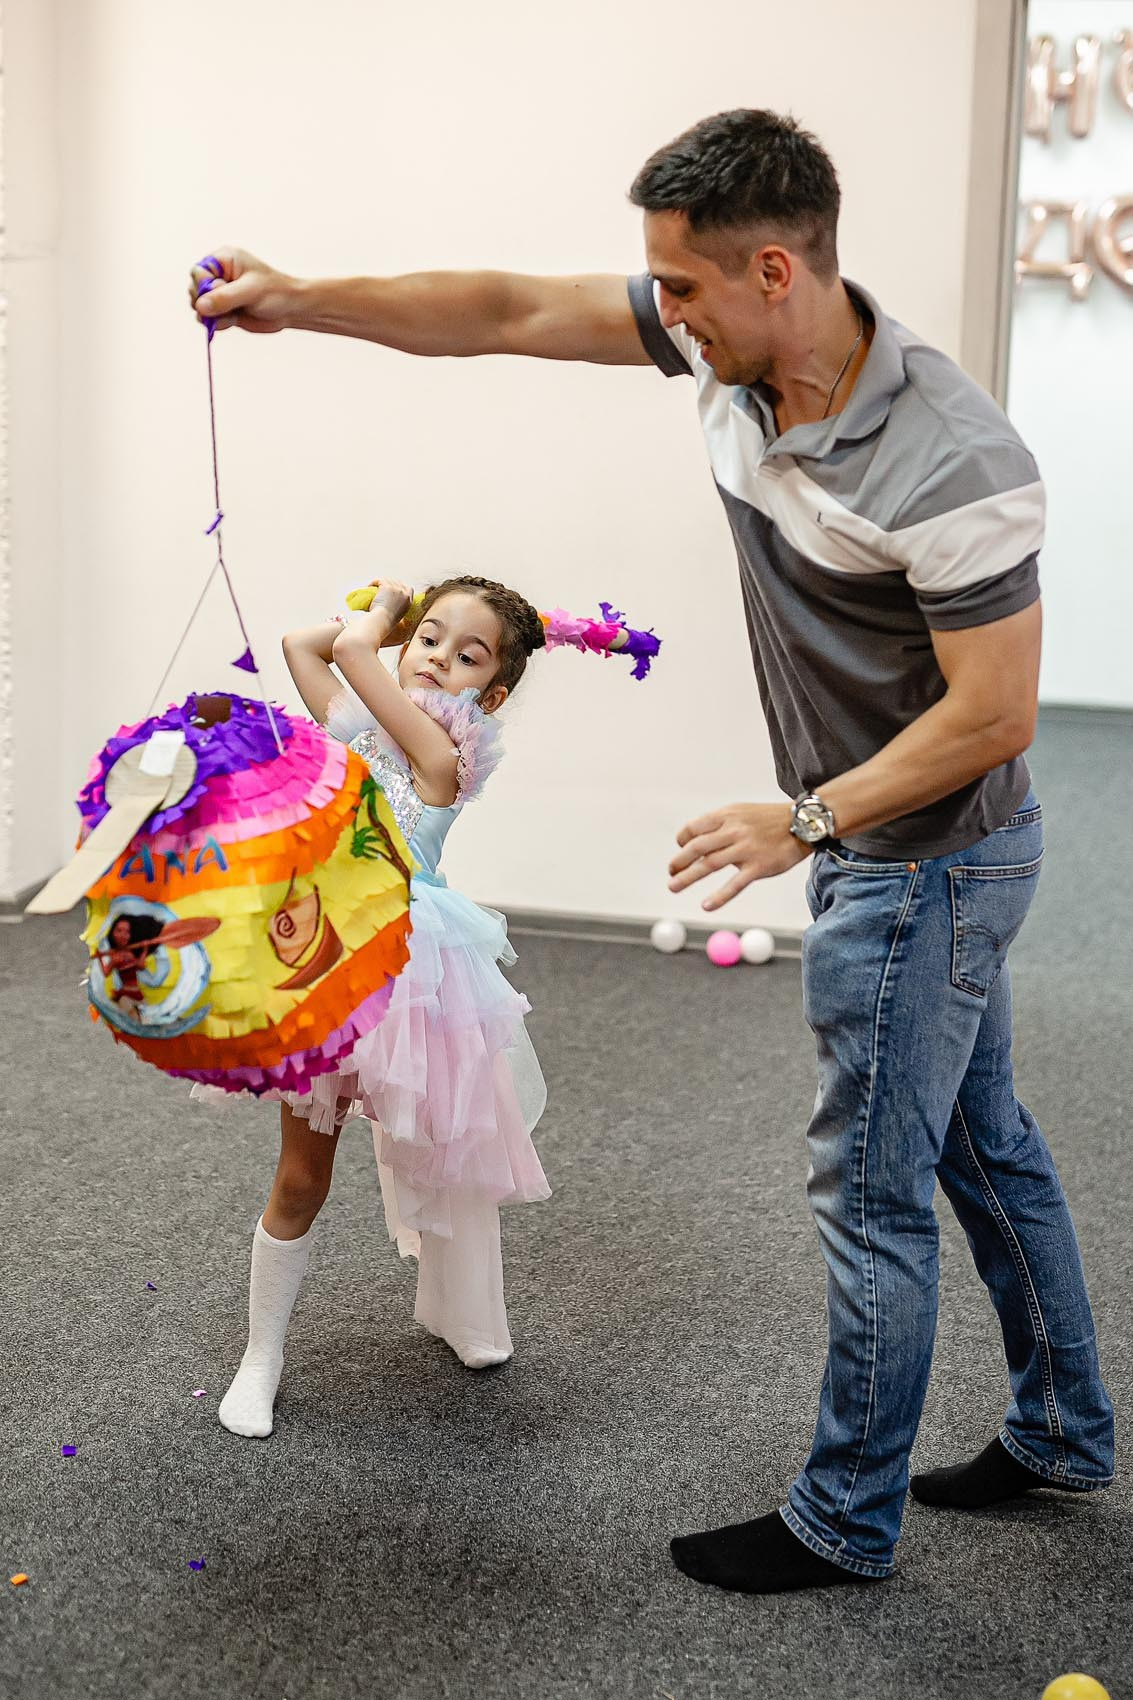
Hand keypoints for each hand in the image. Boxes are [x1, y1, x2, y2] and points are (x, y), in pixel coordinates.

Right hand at [188, 248, 299, 335]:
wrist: (291, 310)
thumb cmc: (275, 293)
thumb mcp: (250, 292)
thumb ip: (224, 298)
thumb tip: (200, 306)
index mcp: (223, 260)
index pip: (198, 272)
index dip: (203, 287)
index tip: (219, 295)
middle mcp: (219, 275)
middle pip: (194, 289)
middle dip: (207, 303)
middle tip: (229, 307)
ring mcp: (220, 294)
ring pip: (199, 306)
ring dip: (213, 315)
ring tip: (234, 313)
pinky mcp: (223, 310)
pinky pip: (209, 319)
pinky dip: (218, 324)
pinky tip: (235, 320)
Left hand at [367, 577, 414, 622]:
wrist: (382, 620)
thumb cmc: (387, 621)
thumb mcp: (399, 616)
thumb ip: (399, 608)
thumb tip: (394, 607)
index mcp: (408, 601)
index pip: (409, 588)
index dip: (401, 587)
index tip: (394, 588)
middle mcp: (404, 593)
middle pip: (397, 582)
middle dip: (390, 583)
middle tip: (382, 587)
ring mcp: (395, 588)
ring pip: (388, 580)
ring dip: (380, 583)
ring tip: (374, 587)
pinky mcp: (386, 586)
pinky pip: (379, 580)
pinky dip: (374, 582)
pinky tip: (370, 586)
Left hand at [668, 802, 809, 910]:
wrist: (803, 824)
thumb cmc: (769, 820)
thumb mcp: (741, 813)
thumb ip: (719, 826)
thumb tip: (696, 844)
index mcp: (727, 816)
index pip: (694, 828)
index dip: (682, 840)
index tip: (681, 849)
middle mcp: (734, 831)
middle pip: (697, 847)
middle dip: (679, 861)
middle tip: (670, 872)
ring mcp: (746, 849)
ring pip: (710, 864)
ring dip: (688, 877)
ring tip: (673, 886)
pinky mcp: (759, 867)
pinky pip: (735, 884)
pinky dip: (719, 896)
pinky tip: (706, 905)